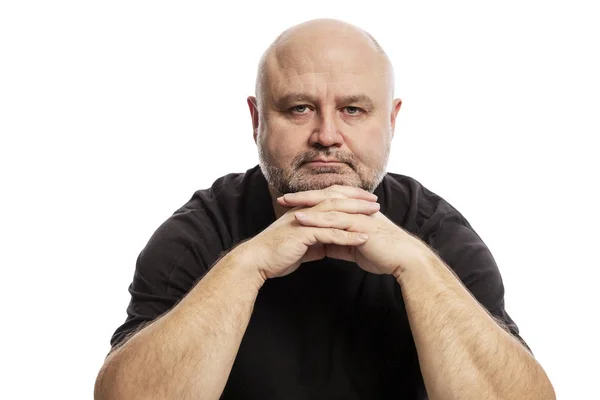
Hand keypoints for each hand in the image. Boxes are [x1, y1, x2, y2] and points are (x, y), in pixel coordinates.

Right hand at [246, 186, 380, 279]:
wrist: (257, 261)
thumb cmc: (275, 254)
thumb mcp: (299, 245)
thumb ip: (313, 242)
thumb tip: (326, 246)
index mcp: (304, 212)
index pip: (330, 198)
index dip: (348, 197)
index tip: (366, 200)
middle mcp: (305, 212)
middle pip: (336, 200)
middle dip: (357, 200)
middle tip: (376, 202)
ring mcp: (304, 222)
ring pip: (335, 214)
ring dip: (357, 215)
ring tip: (375, 217)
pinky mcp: (304, 235)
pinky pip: (330, 234)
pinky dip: (348, 236)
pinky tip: (363, 238)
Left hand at [278, 185, 429, 277]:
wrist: (404, 260)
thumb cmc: (384, 254)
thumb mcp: (356, 247)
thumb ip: (341, 242)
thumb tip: (325, 246)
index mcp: (356, 212)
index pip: (330, 201)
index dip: (311, 201)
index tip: (292, 202)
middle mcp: (356, 209)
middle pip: (326, 197)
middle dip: (304, 197)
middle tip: (283, 197)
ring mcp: (357, 215)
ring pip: (327, 205)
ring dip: (305, 203)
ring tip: (286, 203)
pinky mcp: (358, 225)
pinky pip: (332, 220)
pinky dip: (315, 218)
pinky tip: (300, 218)